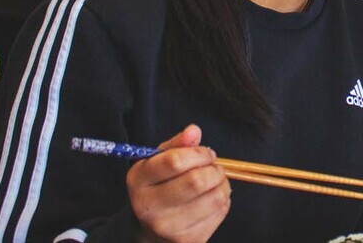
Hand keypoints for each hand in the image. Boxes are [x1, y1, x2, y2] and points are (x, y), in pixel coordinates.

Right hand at [128, 125, 230, 242]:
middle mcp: (149, 207)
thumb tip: (194, 130)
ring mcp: (168, 227)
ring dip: (223, 184)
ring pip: (215, 197)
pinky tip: (211, 199)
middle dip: (214, 169)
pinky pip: (220, 212)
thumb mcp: (159, 162)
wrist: (150, 228)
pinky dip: (224, 200)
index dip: (199, 153)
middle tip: (214, 168)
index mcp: (139, 181)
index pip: (175, 161)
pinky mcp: (187, 240)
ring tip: (214, 182)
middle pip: (197, 181)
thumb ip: (177, 144)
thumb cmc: (159, 186)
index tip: (206, 154)